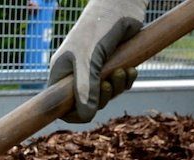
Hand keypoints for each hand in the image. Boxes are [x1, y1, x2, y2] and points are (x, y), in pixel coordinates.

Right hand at [48, 0, 145, 123]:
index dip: (74, 112)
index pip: (61, 105)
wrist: (121, 5)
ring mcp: (95, 70)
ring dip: (117, 88)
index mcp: (63, 73)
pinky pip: (118, 85)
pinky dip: (126, 81)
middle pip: (87, 104)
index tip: (89, 110)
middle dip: (101, 97)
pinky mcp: (113, 65)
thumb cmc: (98, 28)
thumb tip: (86, 115)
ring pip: (105, 95)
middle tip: (109, 83)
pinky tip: (131, 70)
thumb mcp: (88, 59)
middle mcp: (77, 74)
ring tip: (122, 71)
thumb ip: (85, 87)